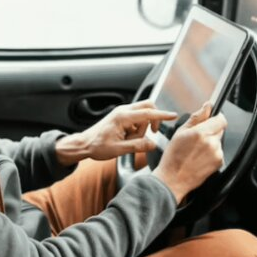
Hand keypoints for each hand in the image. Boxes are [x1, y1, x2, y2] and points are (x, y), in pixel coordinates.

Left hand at [55, 100, 177, 164]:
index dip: (162, 115)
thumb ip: (137, 146)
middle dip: (153, 119)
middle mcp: (123, 111)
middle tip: (152, 132)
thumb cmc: (97, 146)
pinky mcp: (121, 116)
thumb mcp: (118, 150)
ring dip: (142, 127)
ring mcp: (121, 112)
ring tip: (130, 140)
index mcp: (122, 117)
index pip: (148, 114)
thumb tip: (153, 144)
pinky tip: (127, 138)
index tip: (173, 115)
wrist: (84, 144)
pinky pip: (136, 118)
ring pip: (142, 114)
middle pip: (147, 107)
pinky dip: (137, 128)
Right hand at [152, 102, 226, 203]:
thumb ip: (197, 117)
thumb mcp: (180, 132)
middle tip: (197, 139)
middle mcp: (212, 143)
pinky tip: (200, 158)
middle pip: (220, 129)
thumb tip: (207, 106)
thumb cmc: (173, 157)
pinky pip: (219, 152)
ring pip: (219, 141)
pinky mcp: (219, 163)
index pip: (221, 119)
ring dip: (211, 143)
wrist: (173, 179)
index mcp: (201, 133)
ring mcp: (217, 154)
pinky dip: (212, 153)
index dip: (215, 118)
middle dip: (211, 130)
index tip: (210, 120)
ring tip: (196, 151)